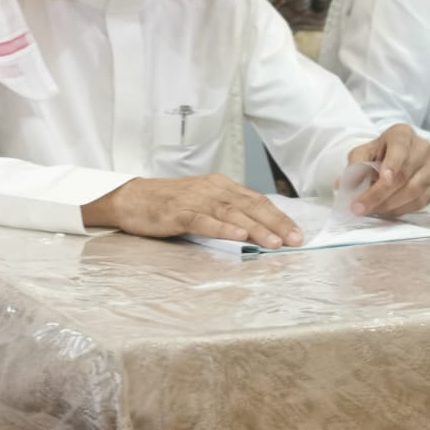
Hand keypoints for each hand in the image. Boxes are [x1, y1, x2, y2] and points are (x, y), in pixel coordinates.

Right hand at [81, 174, 303, 249]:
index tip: (297, 233)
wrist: (131, 198)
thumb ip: (228, 213)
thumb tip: (258, 231)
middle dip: (276, 223)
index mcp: (221, 186)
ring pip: (232, 213)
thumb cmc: (169, 205)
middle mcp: (212, 189)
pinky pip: (204, 220)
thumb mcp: (204, 204)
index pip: (257, 201)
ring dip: (256, 228)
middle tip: (295, 239)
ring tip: (274, 242)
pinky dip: (223, 228)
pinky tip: (239, 235)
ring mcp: (195, 199)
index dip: (279, 217)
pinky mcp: (178, 212)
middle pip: (250, 205)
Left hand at [346, 124, 429, 217]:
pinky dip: (401, 210)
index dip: (392, 165)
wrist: (401, 157)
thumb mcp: (364, 152)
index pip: (399, 148)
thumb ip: (355, 165)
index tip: (382, 179)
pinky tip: (386, 211)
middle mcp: (423, 148)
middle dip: (379, 195)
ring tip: (371, 211)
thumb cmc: (381, 153)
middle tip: (360, 207)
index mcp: (403, 134)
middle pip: (403, 175)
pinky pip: (420, 202)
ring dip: (389, 205)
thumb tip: (344, 185)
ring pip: (413, 191)